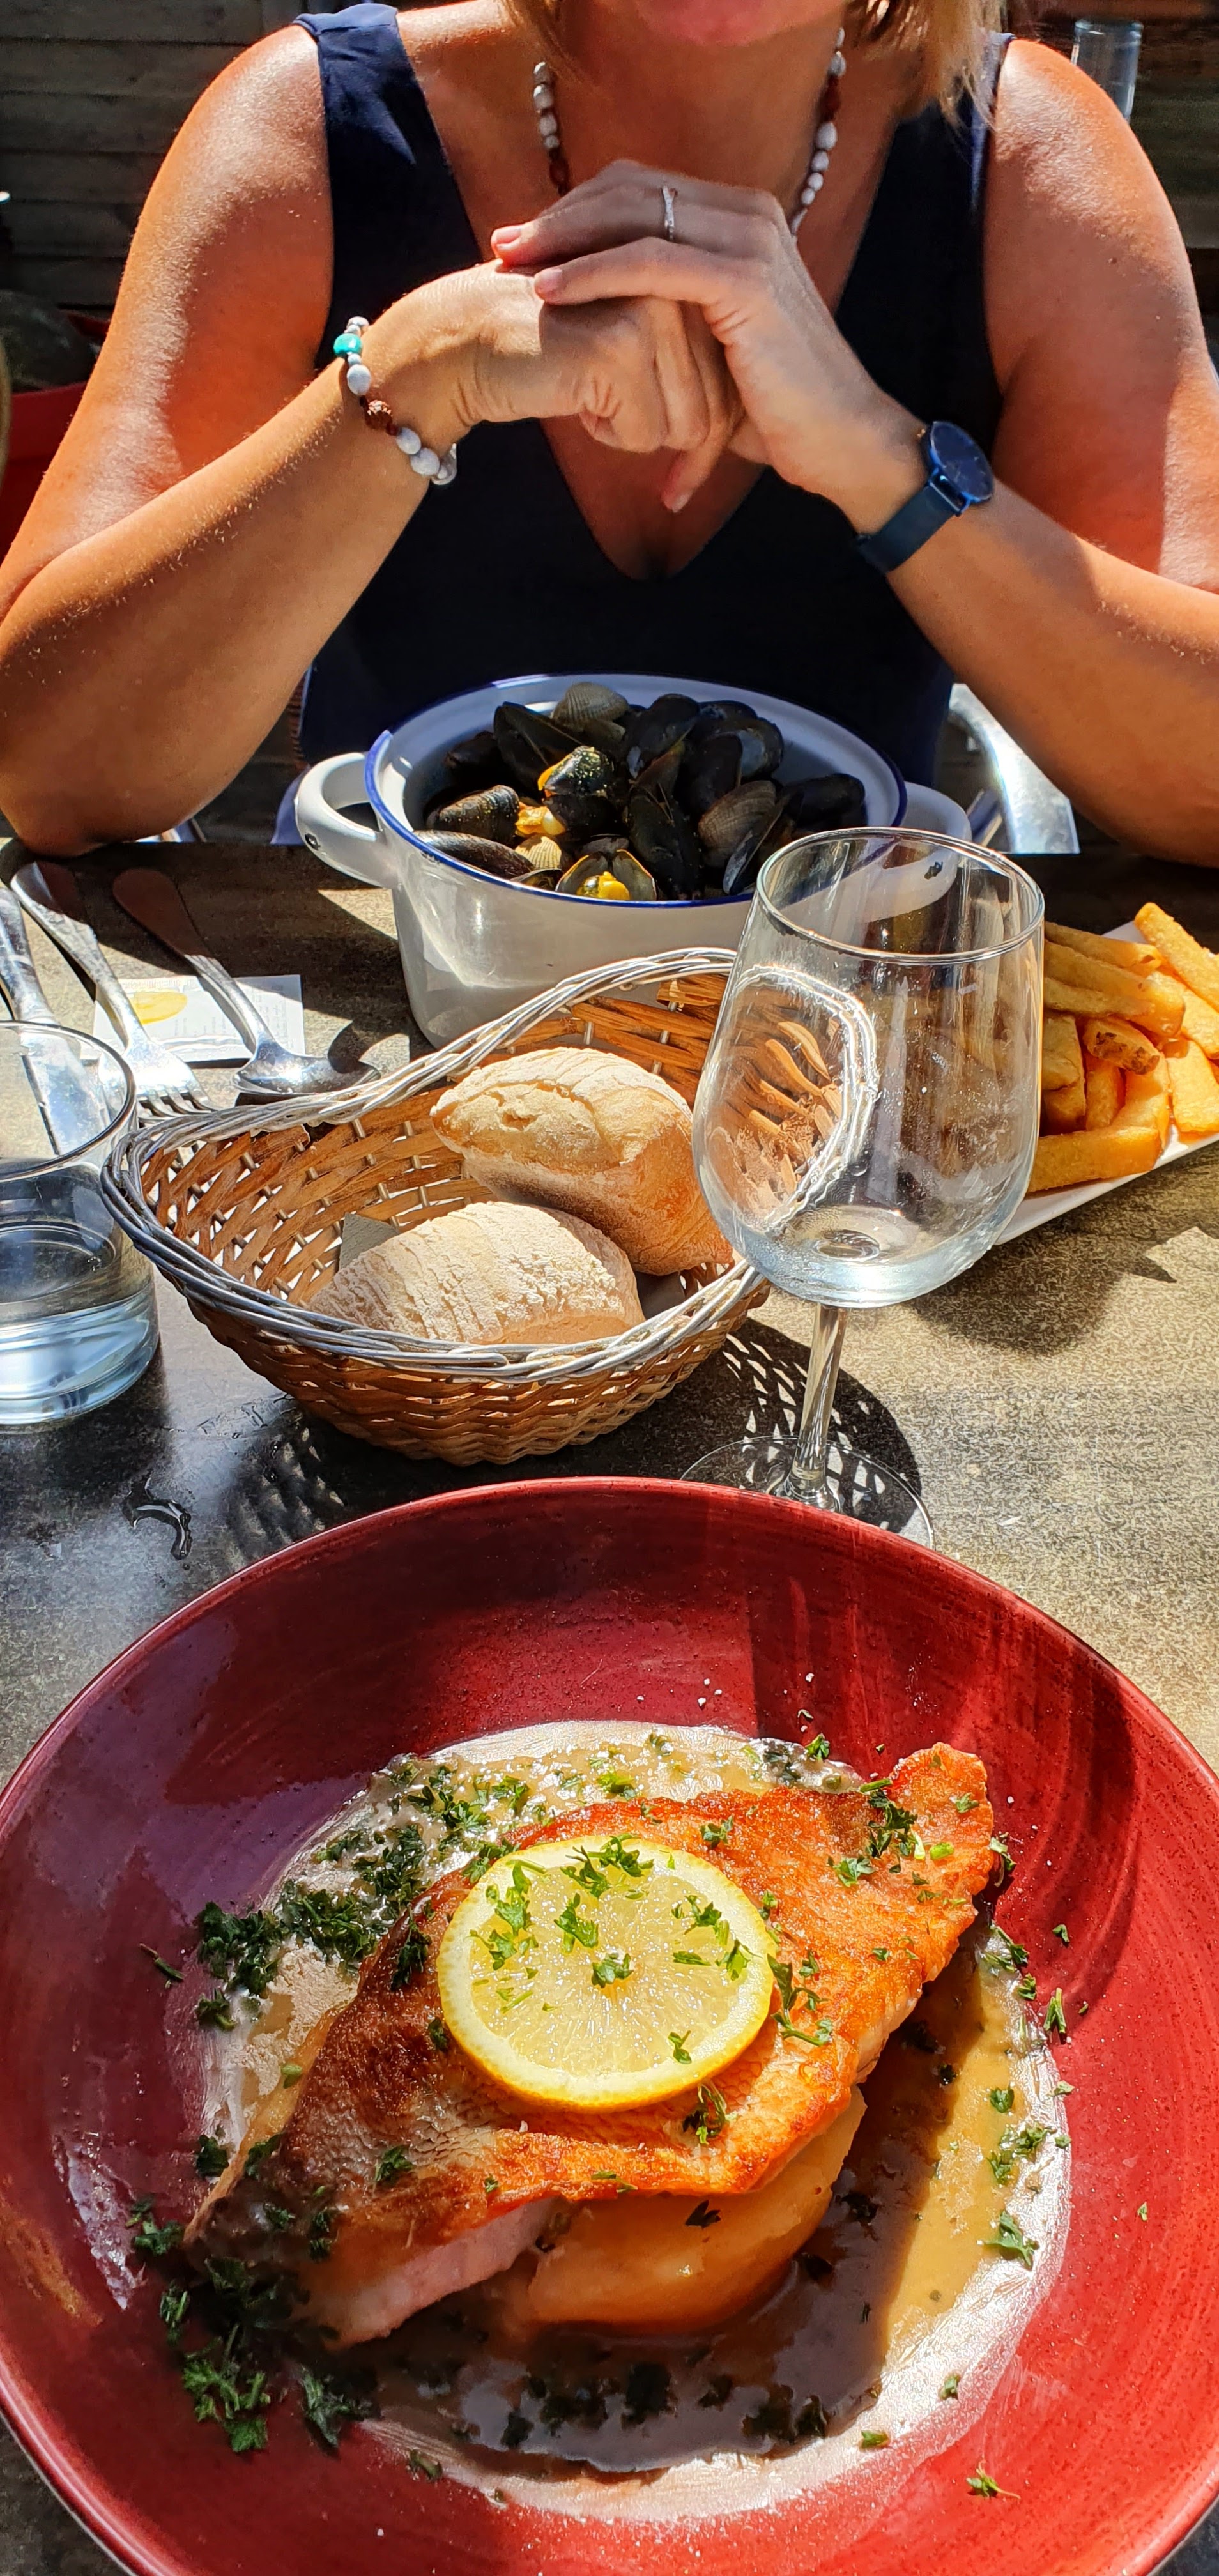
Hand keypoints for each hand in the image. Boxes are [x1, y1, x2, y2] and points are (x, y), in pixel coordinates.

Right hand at [365, 259, 739, 502]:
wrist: (469, 339)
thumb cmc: (550, 353)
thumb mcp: (628, 351)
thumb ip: (681, 365)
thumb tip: (731, 430)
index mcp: (684, 277)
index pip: (728, 380)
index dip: (708, 441)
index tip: (680, 480)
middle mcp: (675, 286)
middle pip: (712, 409)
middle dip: (674, 445)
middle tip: (612, 419)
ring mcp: (650, 311)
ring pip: (684, 425)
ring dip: (633, 433)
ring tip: (588, 392)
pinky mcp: (620, 345)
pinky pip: (646, 433)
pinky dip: (609, 434)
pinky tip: (574, 398)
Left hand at [491, 162, 925, 522]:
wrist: (836, 439)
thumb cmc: (774, 404)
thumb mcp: (712, 342)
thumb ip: (671, 308)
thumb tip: (614, 309)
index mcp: (738, 218)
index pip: (640, 187)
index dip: (577, 208)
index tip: (524, 241)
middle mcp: (747, 213)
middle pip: (630, 189)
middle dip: (559, 217)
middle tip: (502, 246)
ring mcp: (749, 241)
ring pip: (634, 216)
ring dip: (564, 239)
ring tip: (511, 266)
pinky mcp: (745, 281)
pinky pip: (649, 262)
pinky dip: (593, 272)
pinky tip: (549, 293)